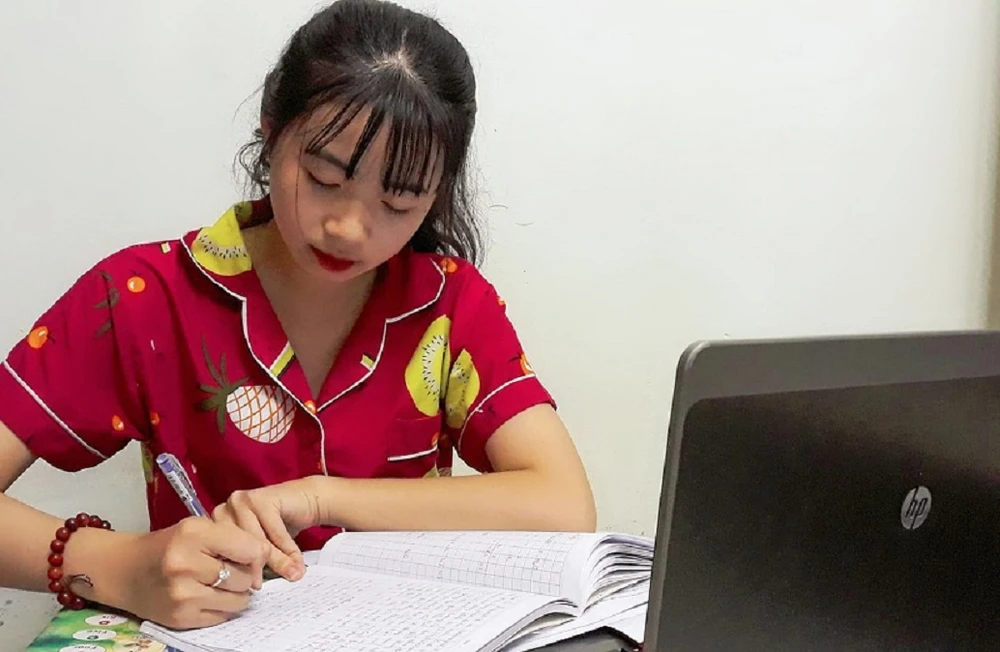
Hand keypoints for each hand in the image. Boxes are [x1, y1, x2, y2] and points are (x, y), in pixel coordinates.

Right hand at [115, 517, 270, 629]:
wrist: (123, 570)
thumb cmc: (168, 545)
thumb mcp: (197, 528)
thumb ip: (232, 538)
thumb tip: (267, 558)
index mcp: (193, 534)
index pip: (251, 548)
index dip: (259, 553)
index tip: (254, 555)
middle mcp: (186, 564)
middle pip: (247, 577)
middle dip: (246, 574)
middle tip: (232, 570)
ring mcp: (182, 594)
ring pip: (240, 600)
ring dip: (238, 593)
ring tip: (221, 583)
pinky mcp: (180, 618)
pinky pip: (223, 616)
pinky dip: (224, 607)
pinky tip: (208, 595)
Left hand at [212, 478, 320, 580]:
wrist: (305, 501)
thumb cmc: (280, 526)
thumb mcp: (262, 549)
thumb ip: (251, 564)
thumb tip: (245, 592)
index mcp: (216, 523)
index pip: (217, 554)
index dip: (233, 572)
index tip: (246, 590)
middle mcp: (224, 510)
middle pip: (235, 547)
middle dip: (252, 568)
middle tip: (261, 586)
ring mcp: (242, 502)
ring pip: (256, 541)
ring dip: (276, 561)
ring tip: (291, 575)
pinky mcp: (263, 498)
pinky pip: (275, 532)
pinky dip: (288, 549)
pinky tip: (297, 561)